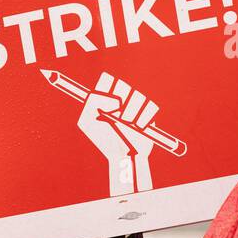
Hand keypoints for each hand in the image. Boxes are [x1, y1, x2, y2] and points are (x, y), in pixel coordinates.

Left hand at [76, 72, 158, 195]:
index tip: (105, 97)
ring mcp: (135, 106)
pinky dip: (143, 119)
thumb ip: (92, 101)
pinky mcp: (149, 114)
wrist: (123, 156)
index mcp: (104, 99)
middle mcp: (120, 100)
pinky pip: (150, 107)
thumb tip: (110, 93)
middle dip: (119, 100)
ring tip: (126, 125)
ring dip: (131, 113)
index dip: (107, 85)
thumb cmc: (103, 140)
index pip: (107, 81)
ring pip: (137, 96)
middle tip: (115, 115)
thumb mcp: (88, 121)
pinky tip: (137, 128)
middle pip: (122, 86)